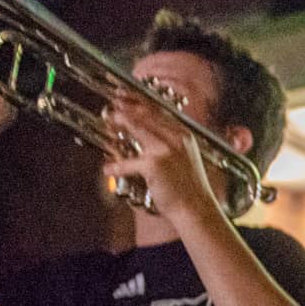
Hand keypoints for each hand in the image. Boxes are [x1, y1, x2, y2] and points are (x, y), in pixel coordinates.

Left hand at [104, 94, 217, 220]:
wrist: (196, 208)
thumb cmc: (189, 188)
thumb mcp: (184, 159)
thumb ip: (170, 144)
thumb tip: (147, 137)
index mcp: (183, 135)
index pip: (159, 111)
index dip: (140, 102)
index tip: (127, 97)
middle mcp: (176, 138)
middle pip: (147, 115)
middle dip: (128, 107)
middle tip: (114, 104)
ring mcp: (165, 150)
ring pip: (138, 129)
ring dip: (121, 122)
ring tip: (110, 119)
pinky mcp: (154, 164)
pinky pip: (129, 162)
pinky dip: (117, 166)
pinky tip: (108, 168)